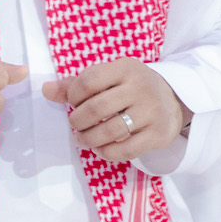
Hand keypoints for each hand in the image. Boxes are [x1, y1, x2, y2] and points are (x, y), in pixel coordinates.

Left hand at [42, 57, 189, 162]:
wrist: (174, 101)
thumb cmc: (132, 88)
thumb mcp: (110, 77)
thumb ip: (78, 84)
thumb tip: (46, 90)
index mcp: (126, 68)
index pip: (89, 81)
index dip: (73, 95)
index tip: (73, 103)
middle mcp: (141, 88)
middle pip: (97, 108)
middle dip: (78, 120)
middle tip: (76, 124)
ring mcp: (152, 112)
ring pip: (110, 131)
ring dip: (89, 139)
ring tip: (83, 138)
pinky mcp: (158, 134)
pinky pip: (125, 150)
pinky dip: (106, 153)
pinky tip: (100, 148)